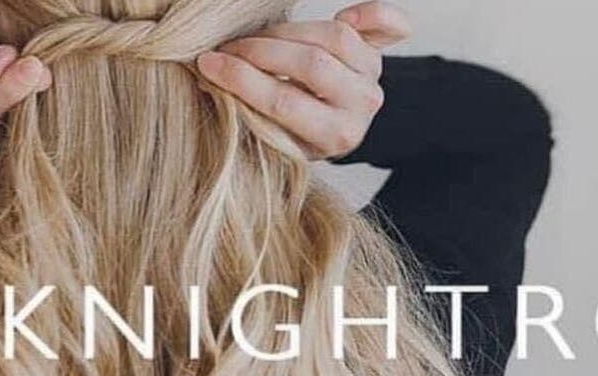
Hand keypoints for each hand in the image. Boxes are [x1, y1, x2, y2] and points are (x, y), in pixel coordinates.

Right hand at [196, 1, 411, 159]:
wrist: (328, 131)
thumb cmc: (289, 135)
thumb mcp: (273, 142)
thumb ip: (252, 116)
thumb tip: (209, 81)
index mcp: (333, 137)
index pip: (284, 102)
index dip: (242, 80)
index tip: (208, 63)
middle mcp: (360, 108)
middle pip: (311, 65)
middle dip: (259, 51)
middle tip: (226, 48)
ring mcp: (372, 77)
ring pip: (335, 37)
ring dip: (288, 31)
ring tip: (256, 37)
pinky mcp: (378, 53)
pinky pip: (389, 25)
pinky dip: (372, 12)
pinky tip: (346, 13)